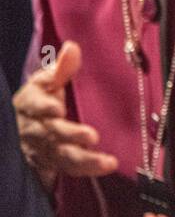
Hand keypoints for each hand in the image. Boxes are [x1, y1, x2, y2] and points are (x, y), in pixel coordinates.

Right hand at [13, 41, 116, 187]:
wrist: (24, 132)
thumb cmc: (41, 101)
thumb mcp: (47, 83)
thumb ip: (61, 69)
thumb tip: (73, 46)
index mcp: (29, 104)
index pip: (32, 105)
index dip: (43, 107)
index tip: (57, 108)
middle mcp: (33, 129)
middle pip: (50, 133)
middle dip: (70, 135)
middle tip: (92, 136)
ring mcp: (43, 149)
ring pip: (62, 156)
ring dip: (85, 159)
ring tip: (108, 161)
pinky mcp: (53, 164)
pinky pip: (70, 169)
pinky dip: (88, 169)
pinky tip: (106, 166)